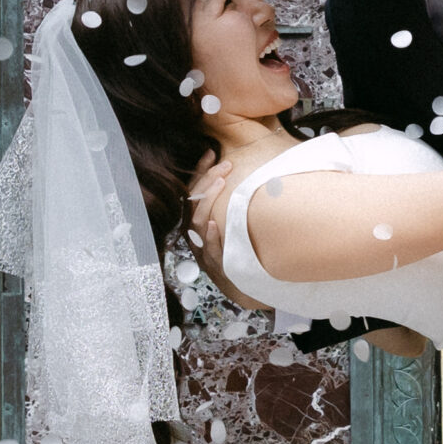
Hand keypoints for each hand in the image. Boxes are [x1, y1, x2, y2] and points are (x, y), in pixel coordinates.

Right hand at [185, 153, 265, 312]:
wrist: (249, 290)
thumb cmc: (243, 254)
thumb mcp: (236, 227)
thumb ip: (237, 204)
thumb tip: (247, 175)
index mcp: (200, 224)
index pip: (194, 191)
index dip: (200, 171)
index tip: (211, 152)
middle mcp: (198, 236)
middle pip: (193, 202)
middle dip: (206, 180)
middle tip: (224, 163)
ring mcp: (205, 251)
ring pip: (198, 222)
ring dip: (208, 200)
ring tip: (221, 182)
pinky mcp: (217, 267)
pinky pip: (210, 250)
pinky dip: (211, 237)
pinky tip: (215, 223)